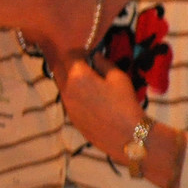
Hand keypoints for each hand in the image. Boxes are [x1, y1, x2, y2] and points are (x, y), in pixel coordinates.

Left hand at [54, 56, 185, 187]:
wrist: (126, 135)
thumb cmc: (125, 103)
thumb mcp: (119, 78)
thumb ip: (104, 63)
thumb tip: (95, 57)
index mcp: (78, 75)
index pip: (70, 55)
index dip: (79, 51)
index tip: (89, 52)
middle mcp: (66, 88)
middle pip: (60, 69)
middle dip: (70, 64)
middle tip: (86, 65)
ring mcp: (67, 104)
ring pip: (63, 85)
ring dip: (71, 80)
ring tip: (89, 83)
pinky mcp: (71, 117)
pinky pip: (69, 100)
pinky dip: (76, 95)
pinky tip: (92, 101)